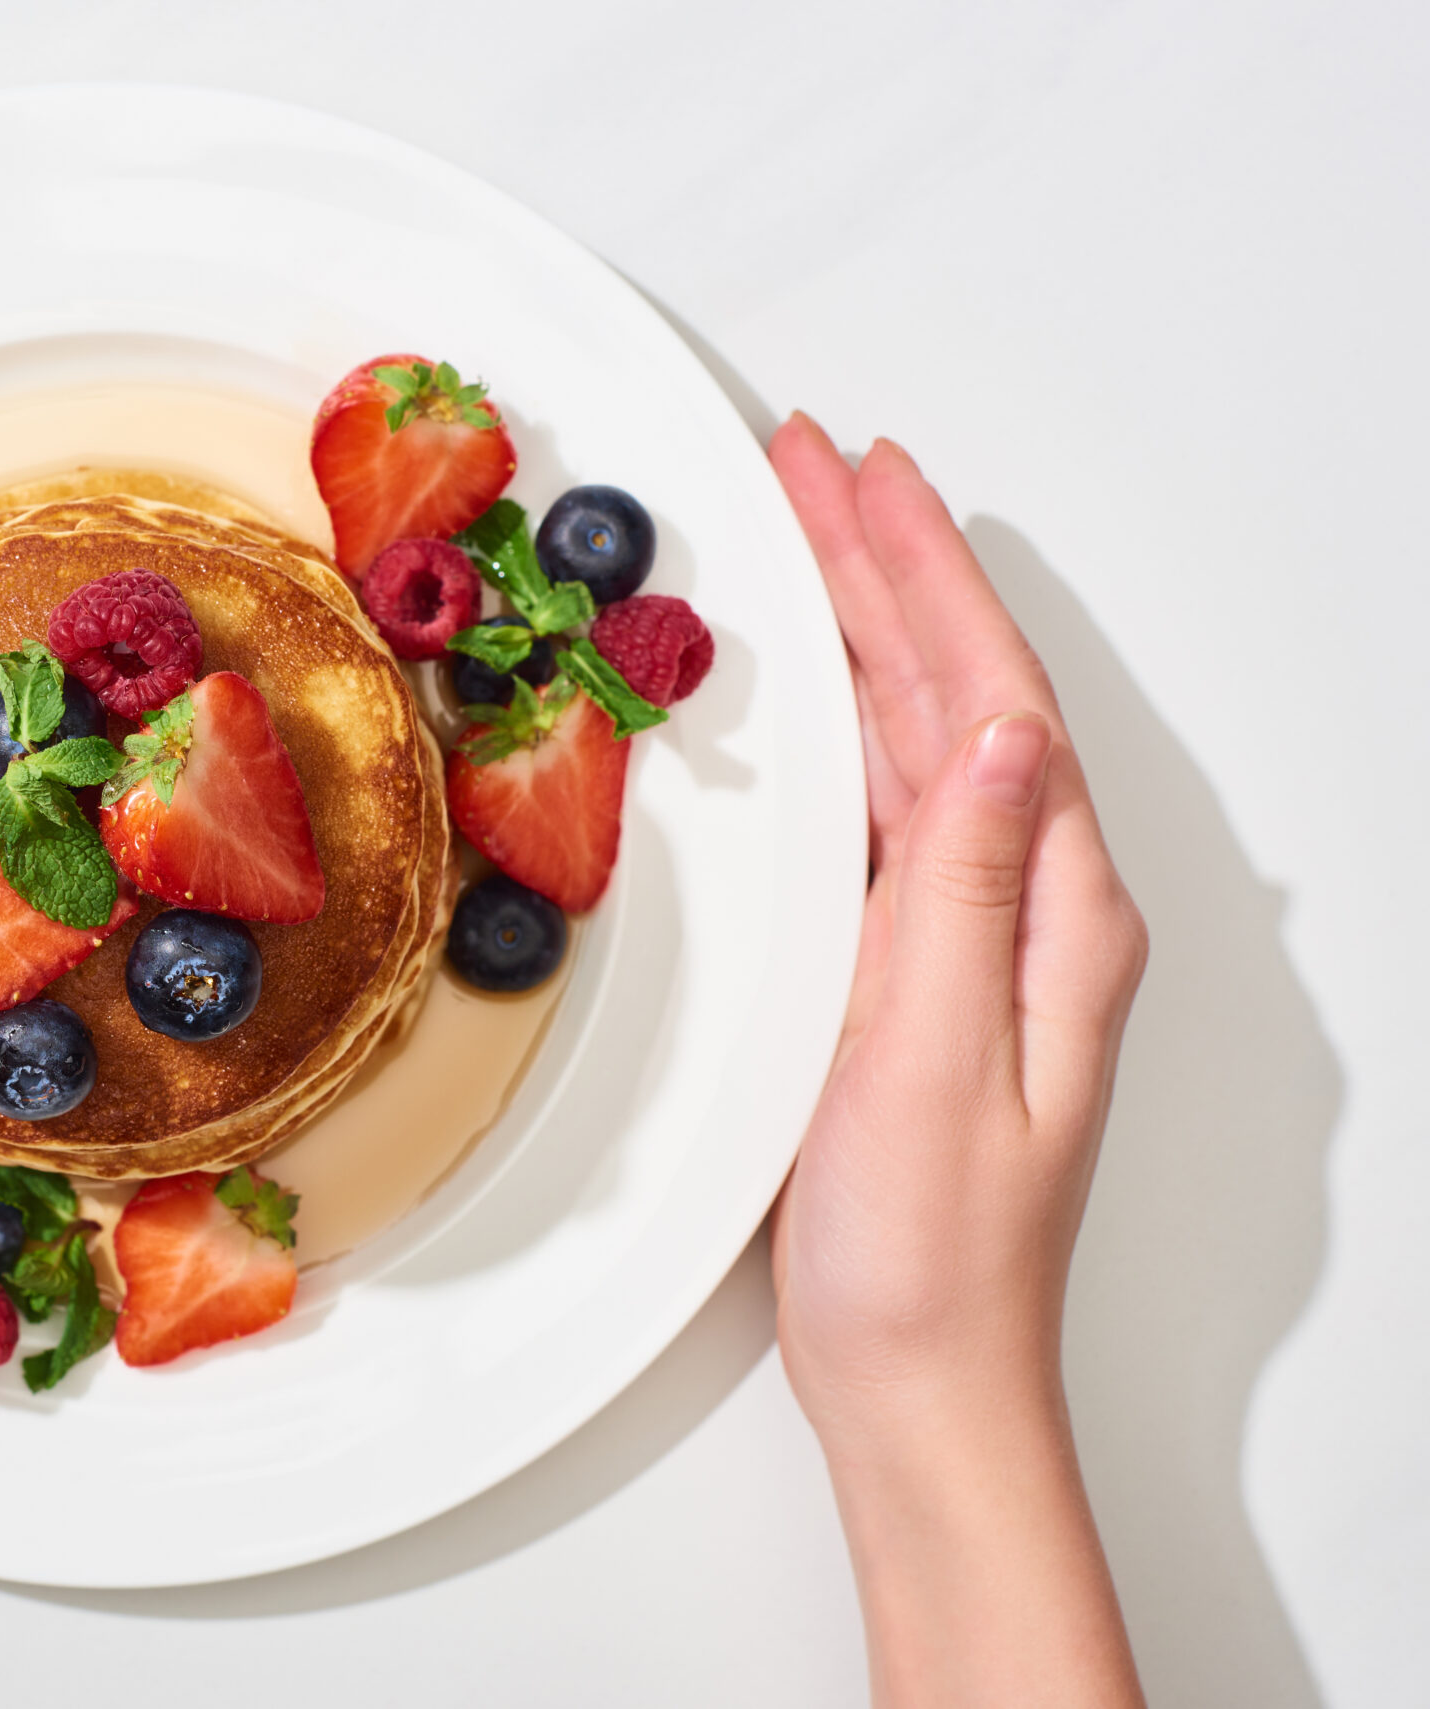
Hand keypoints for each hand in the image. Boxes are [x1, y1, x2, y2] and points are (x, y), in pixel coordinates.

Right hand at [768, 415, 1147, 1704]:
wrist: (918, 1376)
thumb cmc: (929, 1252)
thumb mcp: (934, 1061)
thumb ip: (960, 893)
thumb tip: (989, 735)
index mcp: (1055, 919)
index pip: (990, 702)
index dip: (927, 578)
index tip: (867, 480)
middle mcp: (1029, 913)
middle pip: (959, 698)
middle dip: (890, 571)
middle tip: (821, 467)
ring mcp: (973, 941)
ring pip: (921, 741)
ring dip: (870, 633)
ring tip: (815, 541)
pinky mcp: (914, 973)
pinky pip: (887, 808)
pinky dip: (849, 725)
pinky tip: (819, 696)